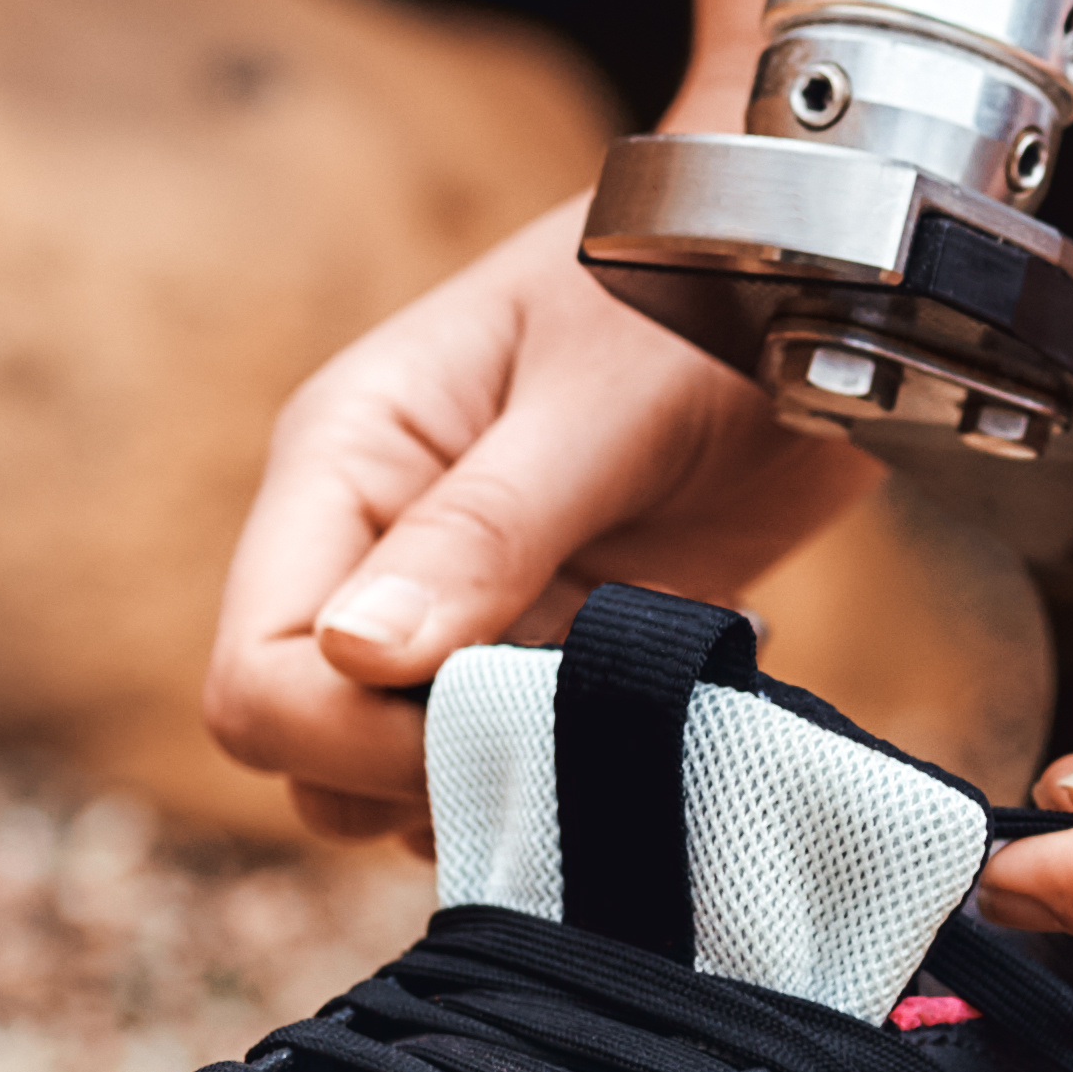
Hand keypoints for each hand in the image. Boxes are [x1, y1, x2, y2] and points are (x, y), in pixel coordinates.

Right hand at [203, 193, 879, 840]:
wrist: (817, 290)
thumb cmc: (699, 302)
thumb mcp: (600, 404)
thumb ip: (484, 529)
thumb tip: (355, 655)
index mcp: (345, 463)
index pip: (255, 672)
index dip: (347, 735)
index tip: (487, 719)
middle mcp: (376, 548)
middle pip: (305, 749)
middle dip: (417, 772)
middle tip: (562, 719)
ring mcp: (461, 609)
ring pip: (395, 781)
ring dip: (503, 779)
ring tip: (617, 702)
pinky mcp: (549, 647)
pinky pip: (509, 764)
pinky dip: (572, 767)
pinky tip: (657, 701)